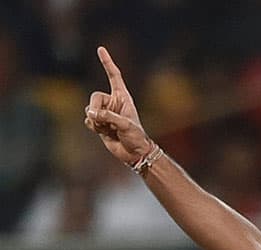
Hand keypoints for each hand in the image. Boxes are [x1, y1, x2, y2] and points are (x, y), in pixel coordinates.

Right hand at [84, 47, 153, 165]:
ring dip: (96, 121)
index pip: (114, 76)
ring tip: (109, 129)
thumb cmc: (136, 137)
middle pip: (94, 97)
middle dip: (96, 109)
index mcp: (123, 97)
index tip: (101, 49)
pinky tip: (104, 133)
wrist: (135, 153)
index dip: (107, 63)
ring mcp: (105, 113)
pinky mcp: (99, 123)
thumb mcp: (124, 124)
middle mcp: (113, 103)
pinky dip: (93, 127)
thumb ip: (107, 116)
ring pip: (89, 110)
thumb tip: (89, 113)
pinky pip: (88, 121)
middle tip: (103, 120)